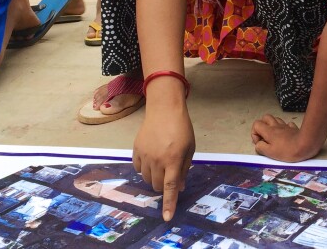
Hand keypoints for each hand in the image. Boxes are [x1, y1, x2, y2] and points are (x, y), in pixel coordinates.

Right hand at [133, 104, 194, 220]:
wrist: (164, 109)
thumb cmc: (182, 128)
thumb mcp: (189, 148)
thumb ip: (184, 169)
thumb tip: (179, 188)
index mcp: (174, 160)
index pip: (170, 187)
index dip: (169, 204)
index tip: (166, 217)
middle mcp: (158, 160)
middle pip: (157, 186)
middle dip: (164, 186)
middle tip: (170, 174)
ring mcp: (145, 155)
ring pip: (147, 179)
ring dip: (155, 178)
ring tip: (161, 164)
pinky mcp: (136, 150)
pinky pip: (138, 169)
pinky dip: (144, 169)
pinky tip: (151, 159)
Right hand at [251, 114, 317, 162]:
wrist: (305, 146)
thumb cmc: (286, 151)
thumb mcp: (270, 153)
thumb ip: (260, 147)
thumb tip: (258, 144)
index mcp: (268, 131)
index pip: (256, 124)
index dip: (255, 134)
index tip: (260, 143)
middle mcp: (276, 125)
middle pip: (265, 117)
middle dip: (263, 126)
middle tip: (265, 137)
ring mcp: (285, 126)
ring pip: (276, 119)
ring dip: (273, 126)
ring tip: (274, 136)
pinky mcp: (294, 128)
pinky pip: (287, 124)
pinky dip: (284, 128)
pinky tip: (286, 135)